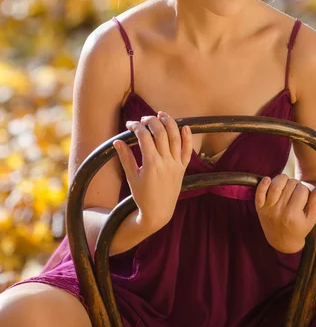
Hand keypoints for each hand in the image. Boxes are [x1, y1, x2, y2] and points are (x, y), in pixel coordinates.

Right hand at [113, 111, 192, 231]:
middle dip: (151, 121)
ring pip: (175, 137)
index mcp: (151, 164)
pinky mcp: (182, 168)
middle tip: (143, 119)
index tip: (130, 125)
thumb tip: (117, 141)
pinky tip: (184, 126)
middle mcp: (166, 162)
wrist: (158, 212)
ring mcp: (176, 164)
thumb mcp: (131, 177)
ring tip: (161, 114)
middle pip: (160, 133)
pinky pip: (188, 150)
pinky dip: (188, 137)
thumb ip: (126, 158)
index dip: (136, 127)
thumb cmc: (142, 196)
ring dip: (169, 123)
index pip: (144, 137)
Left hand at [254, 173, 315, 252]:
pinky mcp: (259, 207)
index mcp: (293, 215)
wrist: (282, 242)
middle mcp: (279, 211)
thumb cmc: (299, 228)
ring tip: (287, 184)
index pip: (302, 190)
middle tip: (297, 191)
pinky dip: (262, 183)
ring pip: (276, 185)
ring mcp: (268, 209)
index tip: (305, 196)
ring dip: (283, 179)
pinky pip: (259, 192)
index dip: (306, 190)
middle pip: (289, 185)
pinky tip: (268, 179)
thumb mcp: (311, 219)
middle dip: (296, 184)